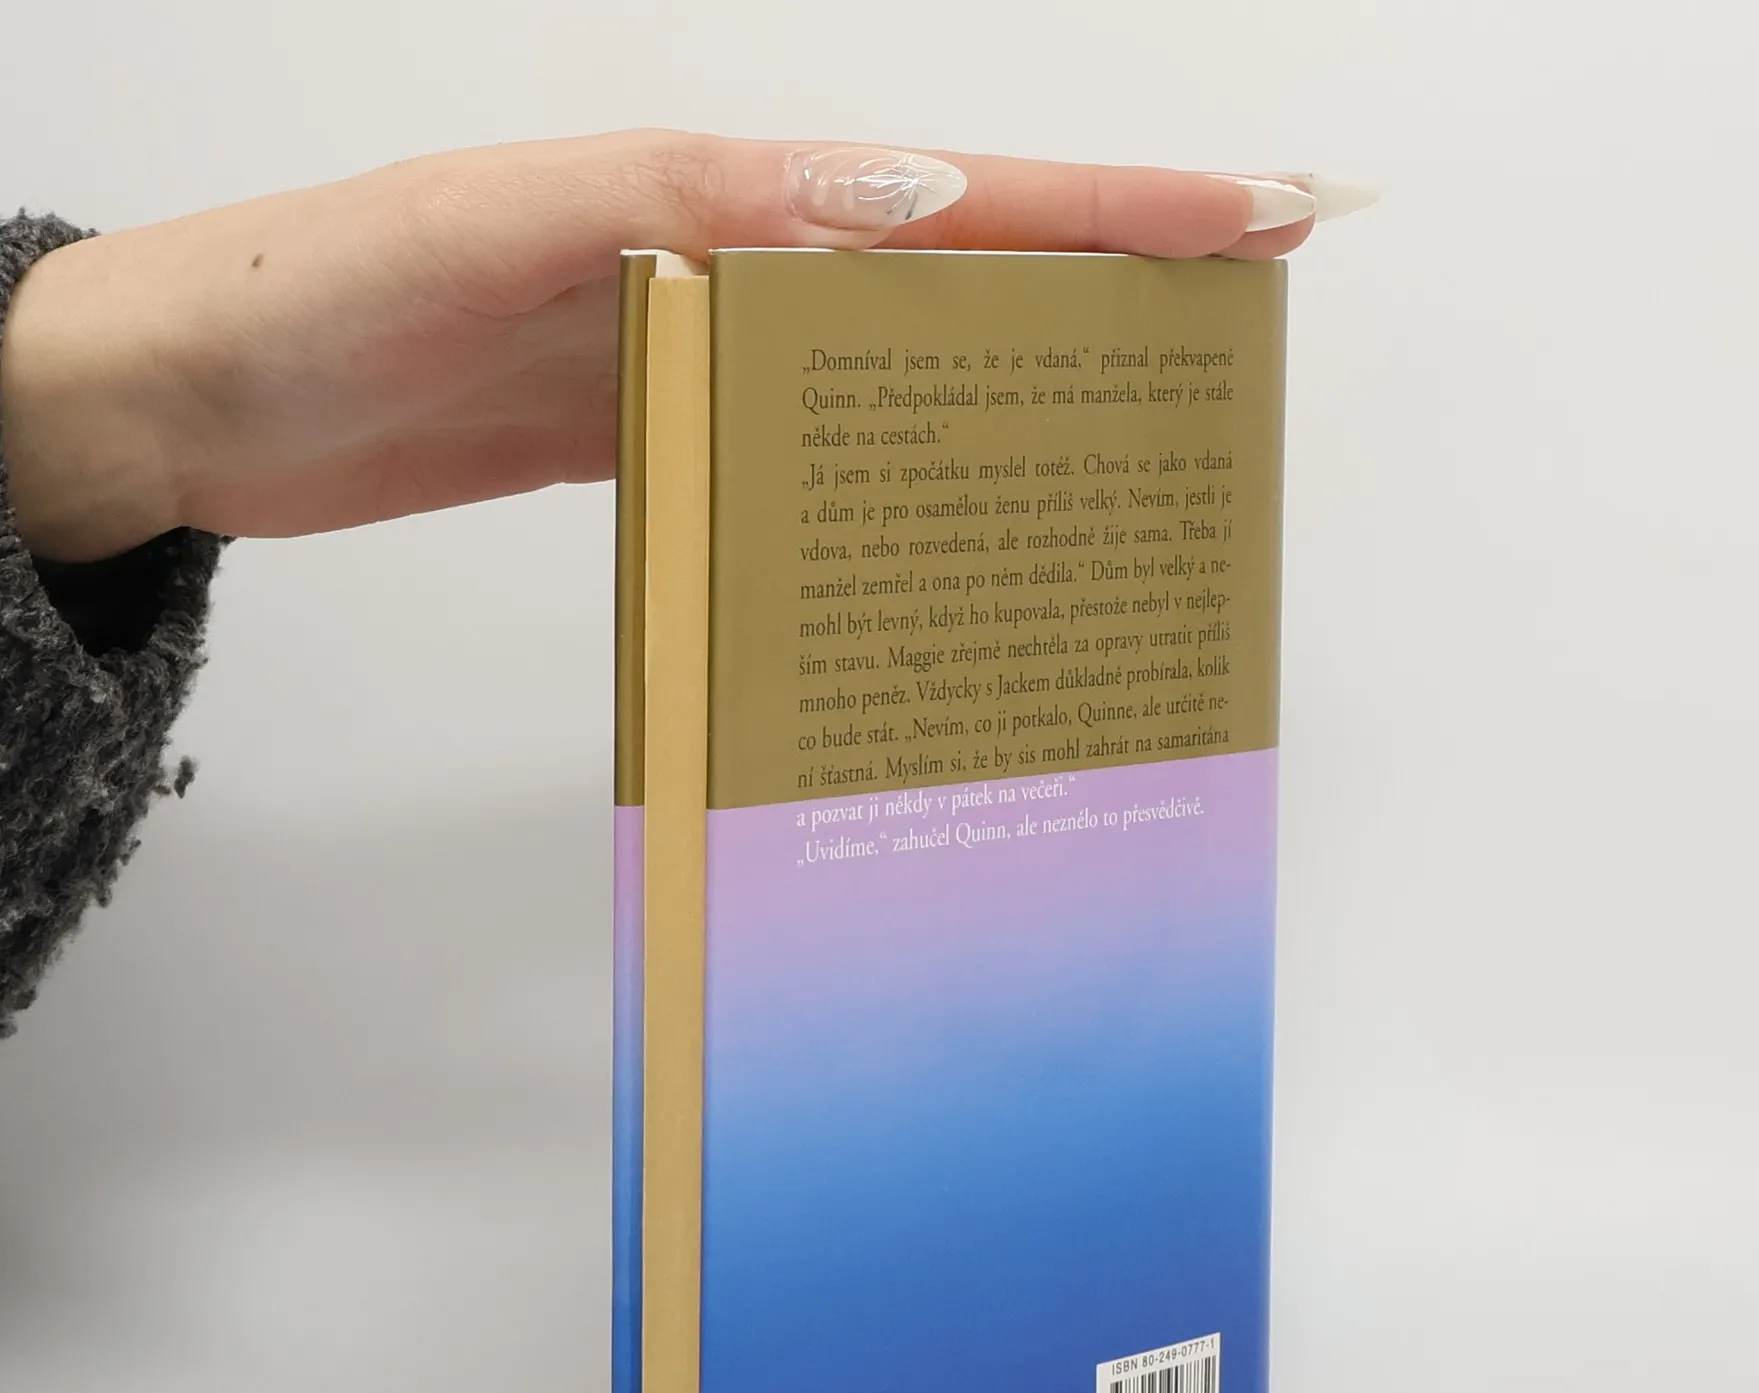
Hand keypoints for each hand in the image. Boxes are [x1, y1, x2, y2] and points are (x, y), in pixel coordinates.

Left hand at [0, 132, 1370, 562]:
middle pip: (960, 271)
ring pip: (896, 365)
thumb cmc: (315, 296)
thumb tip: (899, 206)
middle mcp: (728, 268)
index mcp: (716, 197)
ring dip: (1018, 386)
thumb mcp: (510, 221)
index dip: (1115, 206)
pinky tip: (939, 516)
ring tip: (1134, 434)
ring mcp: (695, 356)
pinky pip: (803, 447)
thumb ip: (696, 208)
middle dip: (1112, 285)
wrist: (184, 399)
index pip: (958, 194)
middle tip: (1247, 321)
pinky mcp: (649, 435)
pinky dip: (887, 471)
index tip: (1260, 211)